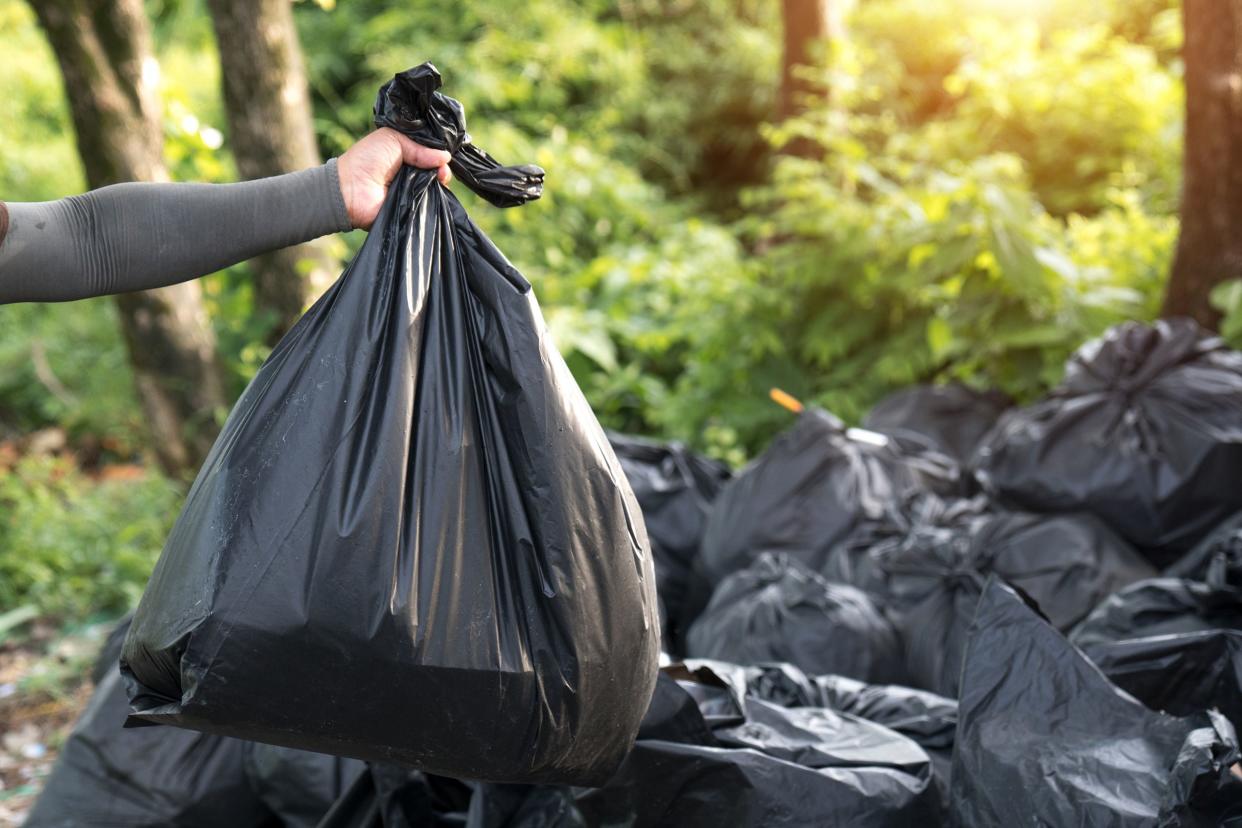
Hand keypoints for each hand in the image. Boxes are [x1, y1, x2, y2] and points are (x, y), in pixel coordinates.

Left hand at [337, 127, 451, 229]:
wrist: (350, 188)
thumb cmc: (367, 159)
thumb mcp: (393, 140)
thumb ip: (420, 148)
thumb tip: (446, 157)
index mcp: (405, 155)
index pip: (430, 154)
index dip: (439, 154)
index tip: (445, 155)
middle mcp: (410, 173)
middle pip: (436, 171)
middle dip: (443, 168)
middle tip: (442, 169)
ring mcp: (412, 192)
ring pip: (436, 187)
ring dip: (440, 182)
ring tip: (440, 178)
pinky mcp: (413, 208)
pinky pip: (430, 204)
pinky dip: (435, 198)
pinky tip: (437, 190)